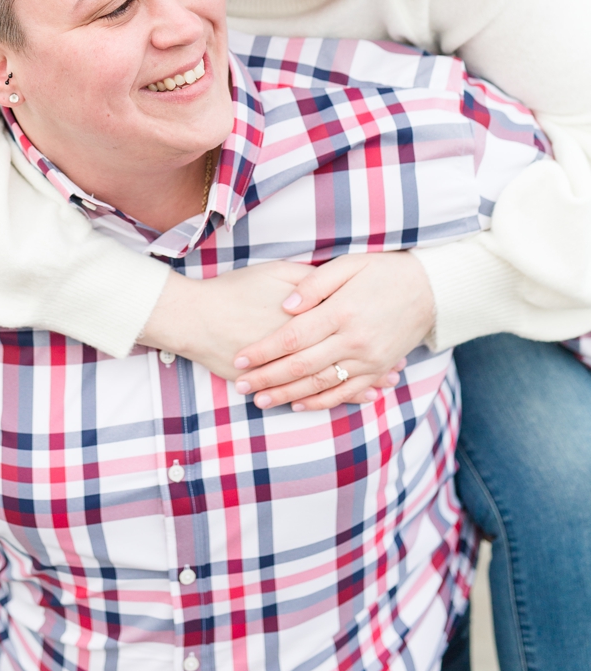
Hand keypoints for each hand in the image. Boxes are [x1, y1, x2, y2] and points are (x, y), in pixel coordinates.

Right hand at [140, 261, 395, 406]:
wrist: (192, 316)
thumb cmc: (232, 290)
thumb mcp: (272, 272)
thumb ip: (309, 280)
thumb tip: (336, 283)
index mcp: (303, 319)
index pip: (345, 328)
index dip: (370, 334)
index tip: (394, 337)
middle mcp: (296, 348)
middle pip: (343, 358)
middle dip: (372, 365)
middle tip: (399, 370)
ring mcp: (281, 369)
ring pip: (328, 382)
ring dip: (357, 386)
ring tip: (382, 387)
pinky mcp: (267, 383)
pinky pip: (304, 394)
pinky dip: (328, 398)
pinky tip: (345, 400)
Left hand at [231, 252, 433, 410]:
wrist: (431, 290)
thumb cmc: (383, 271)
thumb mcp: (348, 265)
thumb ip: (313, 283)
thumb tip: (285, 305)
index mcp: (342, 312)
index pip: (293, 337)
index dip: (264, 350)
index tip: (240, 358)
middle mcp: (355, 341)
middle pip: (302, 366)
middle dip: (268, 378)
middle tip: (241, 386)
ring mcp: (369, 359)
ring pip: (322, 383)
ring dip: (289, 395)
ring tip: (261, 401)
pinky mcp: (379, 369)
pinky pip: (348, 392)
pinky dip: (323, 401)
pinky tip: (300, 406)